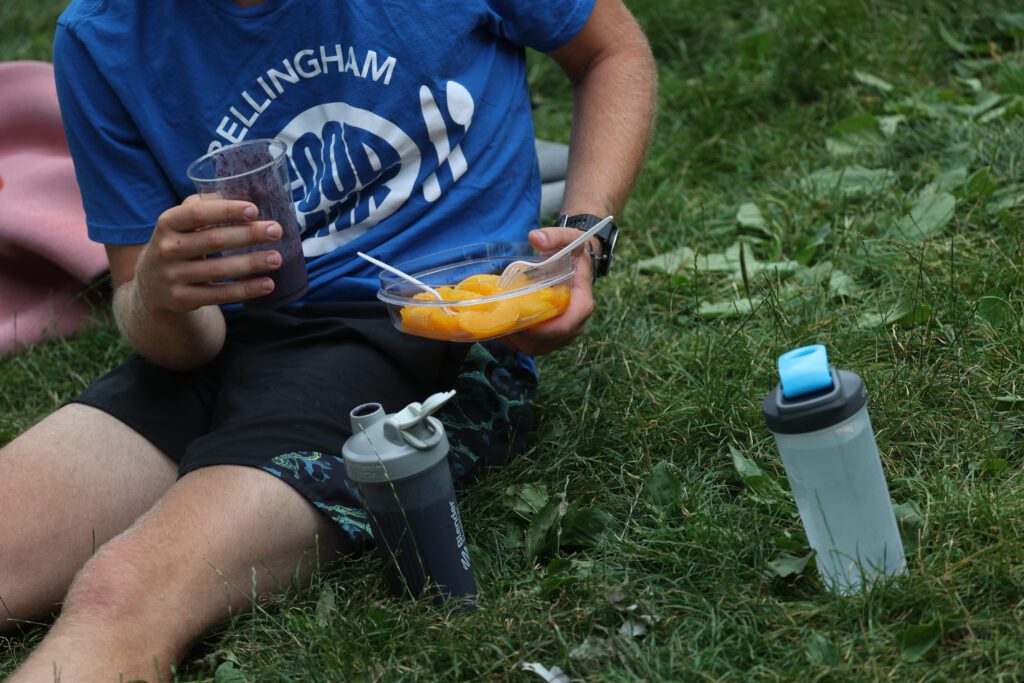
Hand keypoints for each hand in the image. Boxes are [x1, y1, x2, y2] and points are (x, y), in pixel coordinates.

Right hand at [134, 195, 283, 312]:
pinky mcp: (182, 299)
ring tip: (277, 258)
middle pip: (213, 240)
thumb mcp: (183, 222)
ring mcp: (172, 276)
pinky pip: (219, 294)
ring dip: (251, 263)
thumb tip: (256, 190)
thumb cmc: (179, 243)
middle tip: (276, 231)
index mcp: (168, 222)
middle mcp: (166, 249)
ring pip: (218, 269)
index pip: (197, 213)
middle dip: (248, 235)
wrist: (151, 285)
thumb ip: (210, 205)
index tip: (254, 210)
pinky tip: (268, 284)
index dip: (226, 211)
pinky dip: (245, 290)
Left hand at [502, 226, 597, 355]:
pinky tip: (500, 323)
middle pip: (545, 342)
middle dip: (518, 334)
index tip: (515, 316)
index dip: (540, 328)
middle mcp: (574, 325)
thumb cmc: (573, 254)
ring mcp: (562, 335)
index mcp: (582, 305)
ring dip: (513, 339)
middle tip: (496, 317)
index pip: (564, 326)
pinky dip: (513, 340)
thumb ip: (554, 236)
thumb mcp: (568, 239)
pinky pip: (530, 347)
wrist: (577, 264)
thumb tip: (535, 237)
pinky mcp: (550, 339)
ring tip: (494, 320)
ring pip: (535, 348)